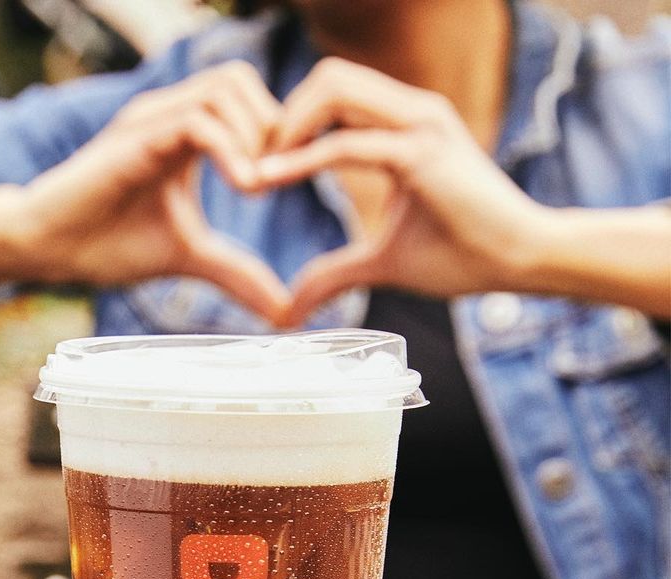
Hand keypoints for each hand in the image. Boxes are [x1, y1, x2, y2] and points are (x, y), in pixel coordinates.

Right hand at [20, 62, 290, 323]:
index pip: (247, 100)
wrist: (49, 246)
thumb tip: (283, 311)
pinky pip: (199, 122)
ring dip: (256, 134)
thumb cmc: (107, 244)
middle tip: (278, 178)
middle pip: (241, 77)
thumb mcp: (188, 257)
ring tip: (257, 187)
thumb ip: (236, 272)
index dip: (277, 134)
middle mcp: (169, 115)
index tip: (288, 183)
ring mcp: (152, 120)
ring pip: (226, 87)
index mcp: (184, 134)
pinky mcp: (138, 138)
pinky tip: (243, 188)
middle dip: (274, 125)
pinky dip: (233, 151)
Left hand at [256, 58, 547, 322]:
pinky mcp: (422, 153)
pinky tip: (271, 182)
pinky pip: (348, 143)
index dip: (292, 124)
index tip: (261, 169)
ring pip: (334, 90)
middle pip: (328, 76)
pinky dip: (303, 160)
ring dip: (287, 128)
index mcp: (406, 125)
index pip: (335, 94)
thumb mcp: (380, 264)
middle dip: (282, 116)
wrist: (521, 261)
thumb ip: (332, 274)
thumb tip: (291, 306)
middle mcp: (413, 112)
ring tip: (258, 173)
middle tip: (253, 166)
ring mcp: (420, 125)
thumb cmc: (462, 256)